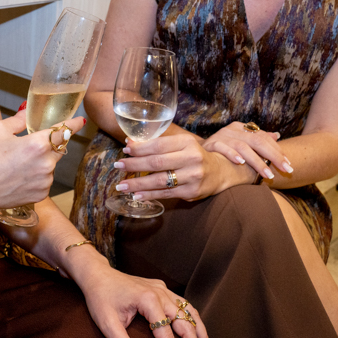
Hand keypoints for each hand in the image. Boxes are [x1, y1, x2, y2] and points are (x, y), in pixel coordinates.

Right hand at [0, 110, 84, 212]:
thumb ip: (19, 119)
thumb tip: (28, 110)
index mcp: (38, 144)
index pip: (64, 131)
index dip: (74, 124)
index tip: (80, 120)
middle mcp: (46, 164)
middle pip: (59, 147)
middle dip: (50, 143)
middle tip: (30, 145)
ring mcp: (45, 181)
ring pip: (51, 164)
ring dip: (42, 160)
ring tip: (18, 164)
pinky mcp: (41, 195)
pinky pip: (45, 179)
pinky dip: (37, 175)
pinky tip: (19, 176)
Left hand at [75, 260, 211, 337]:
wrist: (96, 275)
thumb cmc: (99, 298)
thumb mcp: (107, 326)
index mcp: (148, 300)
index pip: (166, 336)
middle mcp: (161, 292)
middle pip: (186, 325)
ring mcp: (164, 289)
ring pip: (191, 313)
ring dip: (201, 336)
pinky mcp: (163, 289)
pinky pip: (184, 306)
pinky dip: (194, 322)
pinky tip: (198, 335)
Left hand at [114, 134, 250, 201]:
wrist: (219, 171)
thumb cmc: (194, 155)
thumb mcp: (181, 144)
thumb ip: (159, 144)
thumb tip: (130, 143)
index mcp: (187, 142)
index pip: (159, 145)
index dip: (140, 148)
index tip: (125, 150)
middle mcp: (191, 158)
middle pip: (156, 162)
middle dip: (134, 165)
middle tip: (118, 166)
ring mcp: (192, 176)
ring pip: (159, 180)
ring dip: (137, 183)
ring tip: (122, 185)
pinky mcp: (192, 192)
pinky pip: (166, 193)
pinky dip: (149, 195)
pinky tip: (137, 195)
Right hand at [202, 121, 292, 178]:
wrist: (196, 152)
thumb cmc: (223, 151)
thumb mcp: (242, 144)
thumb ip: (258, 140)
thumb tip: (277, 135)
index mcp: (241, 128)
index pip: (264, 137)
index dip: (277, 150)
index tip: (288, 164)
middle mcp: (232, 130)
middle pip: (257, 141)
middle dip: (273, 156)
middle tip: (285, 169)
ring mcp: (221, 136)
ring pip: (243, 146)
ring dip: (257, 161)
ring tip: (267, 174)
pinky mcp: (210, 144)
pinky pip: (222, 148)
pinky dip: (232, 154)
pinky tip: (241, 163)